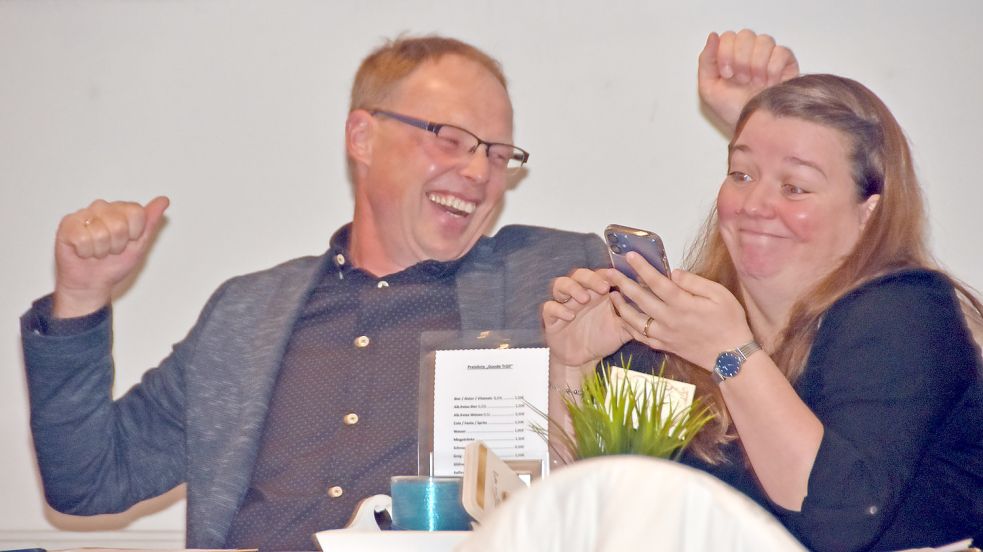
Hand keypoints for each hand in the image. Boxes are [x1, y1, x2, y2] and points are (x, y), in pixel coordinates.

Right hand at [53, 196, 169, 317]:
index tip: (128, 242)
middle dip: (117, 245)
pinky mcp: (67, 225)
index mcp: (121, 209)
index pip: (136, 212)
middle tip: (110, 250)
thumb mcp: (140, 245)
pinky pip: (82, 238)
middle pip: (119, 224)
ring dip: (101, 250)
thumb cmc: (115, 264)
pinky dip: (86, 252)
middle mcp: (102, 207)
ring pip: (101, 233)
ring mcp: (83, 214)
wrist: (93, 284)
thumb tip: (163, 200)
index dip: (135, 234)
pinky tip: (83, 252)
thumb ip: (150, 222)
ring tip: (97, 252)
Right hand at [543, 268, 631, 367]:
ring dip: (572, 288)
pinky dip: (558, 309)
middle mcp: (579, 295)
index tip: (618, 277)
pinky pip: (549, 307)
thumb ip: (634, 318)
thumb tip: (655, 310)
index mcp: (597, 294)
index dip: (607, 273)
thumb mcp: (621, 330)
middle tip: (603, 287)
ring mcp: (564, 304)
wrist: (582, 360)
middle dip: (590, 277)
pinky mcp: (551, 318)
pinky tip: (569, 315)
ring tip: (584, 298)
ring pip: (560, 284)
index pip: (600, 275)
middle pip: (579, 274)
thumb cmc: (601, 339)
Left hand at [606, 252, 752, 370]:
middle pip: (640, 298)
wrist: (731, 356)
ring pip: (635, 320)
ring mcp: (665, 335)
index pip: (657, 282)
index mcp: (683, 304)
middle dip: (623, 283)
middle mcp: (670, 319)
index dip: (642, 267)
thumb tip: (673, 273)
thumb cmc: (729, 322)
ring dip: (621, 305)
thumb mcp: (720, 295)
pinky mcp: (664, 346)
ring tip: (612, 293)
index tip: (629, 256)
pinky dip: (629, 327)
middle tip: (610, 272)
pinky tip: (623, 317)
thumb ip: (695, 282)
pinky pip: (640, 337)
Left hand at [698, 29, 798, 132]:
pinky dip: (773, 69)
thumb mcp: (709, 88)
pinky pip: (781, 52)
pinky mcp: (787, 63)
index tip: (727, 74)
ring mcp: (769, 57)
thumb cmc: (732, 110)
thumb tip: (713, 36)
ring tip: (756, 84)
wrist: (754, 127)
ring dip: (757, 65)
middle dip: (741, 59)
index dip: (726, 53)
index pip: (728, 36)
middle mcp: (750, 53)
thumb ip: (706, 61)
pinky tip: (770, 83)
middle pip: (746, 35)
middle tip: (742, 80)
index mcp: (730, 56)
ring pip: (764, 40)